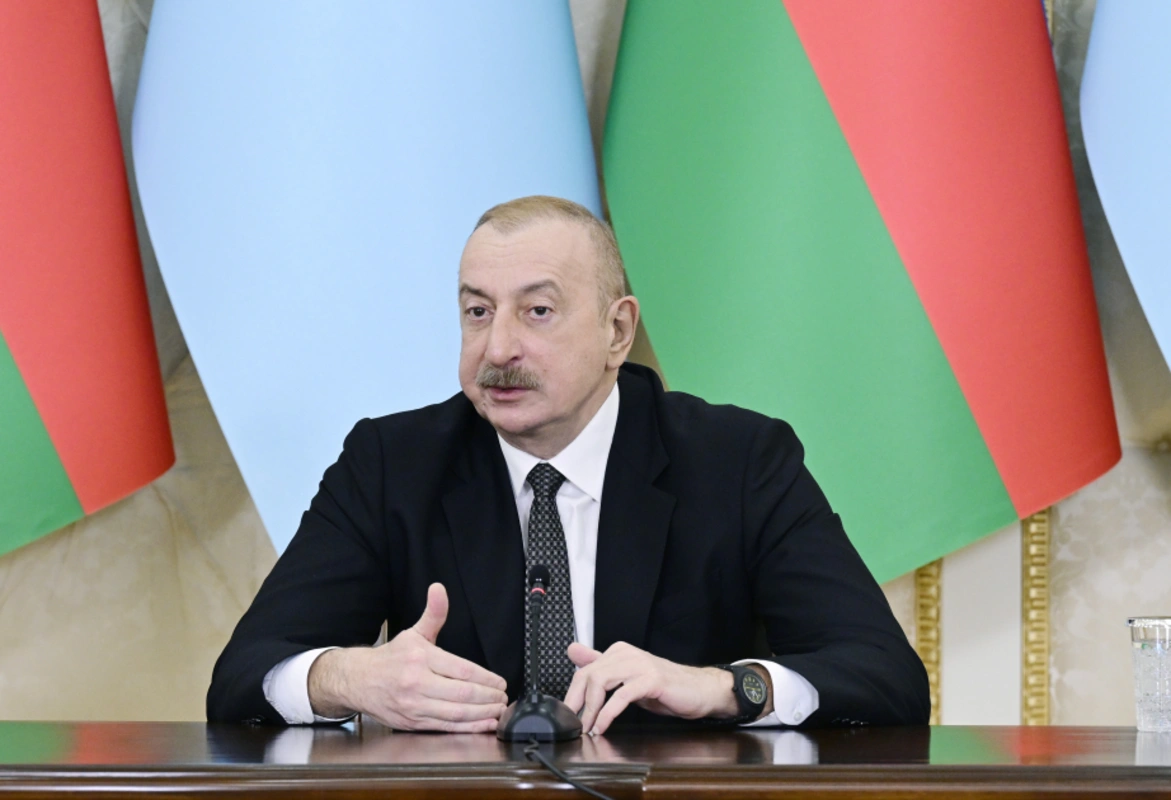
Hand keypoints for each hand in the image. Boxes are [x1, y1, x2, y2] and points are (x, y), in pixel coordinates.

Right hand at [308, 583, 507, 731]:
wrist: (359, 681)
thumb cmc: (391, 659)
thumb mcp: (414, 633)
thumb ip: (434, 613)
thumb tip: (439, 589)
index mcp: (421, 658)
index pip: (461, 670)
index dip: (485, 678)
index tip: (500, 682)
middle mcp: (417, 682)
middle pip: (462, 693)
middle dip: (488, 697)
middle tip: (503, 697)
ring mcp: (414, 705)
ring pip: (455, 713)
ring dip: (482, 713)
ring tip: (498, 710)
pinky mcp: (413, 722)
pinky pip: (445, 727)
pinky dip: (467, 727)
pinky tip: (482, 723)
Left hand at [563, 641, 745, 734]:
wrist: (700, 691)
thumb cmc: (665, 688)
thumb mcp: (627, 679)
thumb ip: (601, 666)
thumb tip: (573, 651)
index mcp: (619, 652)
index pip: (584, 670)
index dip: (571, 694)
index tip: (566, 714)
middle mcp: (627, 654)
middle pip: (588, 675)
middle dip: (575, 702)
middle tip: (572, 724)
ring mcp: (639, 665)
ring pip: (601, 682)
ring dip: (590, 710)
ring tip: (586, 728)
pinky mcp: (651, 679)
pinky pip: (621, 696)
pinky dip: (607, 714)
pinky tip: (603, 727)